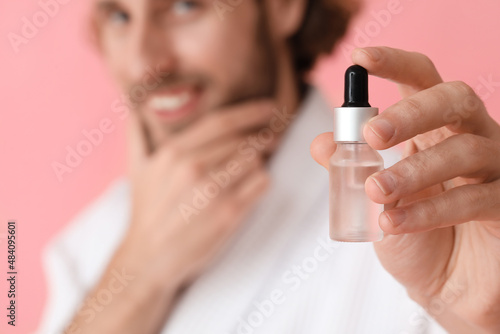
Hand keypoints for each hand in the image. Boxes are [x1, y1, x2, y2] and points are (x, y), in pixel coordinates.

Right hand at [67, 100, 275, 333]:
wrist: (148, 258)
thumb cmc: (147, 212)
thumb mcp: (136, 171)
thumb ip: (136, 136)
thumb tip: (134, 110)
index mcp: (174, 152)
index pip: (221, 122)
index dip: (250, 112)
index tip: (269, 108)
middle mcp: (193, 167)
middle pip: (243, 140)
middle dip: (264, 137)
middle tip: (274, 138)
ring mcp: (211, 191)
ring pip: (254, 159)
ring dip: (261, 161)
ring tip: (257, 167)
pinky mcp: (228, 213)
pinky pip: (261, 184)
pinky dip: (263, 181)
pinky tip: (255, 186)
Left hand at [311, 46, 499, 332]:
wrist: (443, 284)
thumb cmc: (412, 232)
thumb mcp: (375, 198)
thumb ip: (351, 167)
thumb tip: (321, 142)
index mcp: (434, 128)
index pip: (423, 80)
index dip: (396, 64)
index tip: (361, 58)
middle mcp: (469, 137)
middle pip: (454, 99)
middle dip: (412, 112)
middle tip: (373, 134)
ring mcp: (494, 169)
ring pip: (464, 151)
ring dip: (413, 171)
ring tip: (377, 193)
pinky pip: (474, 200)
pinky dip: (428, 211)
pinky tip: (393, 224)